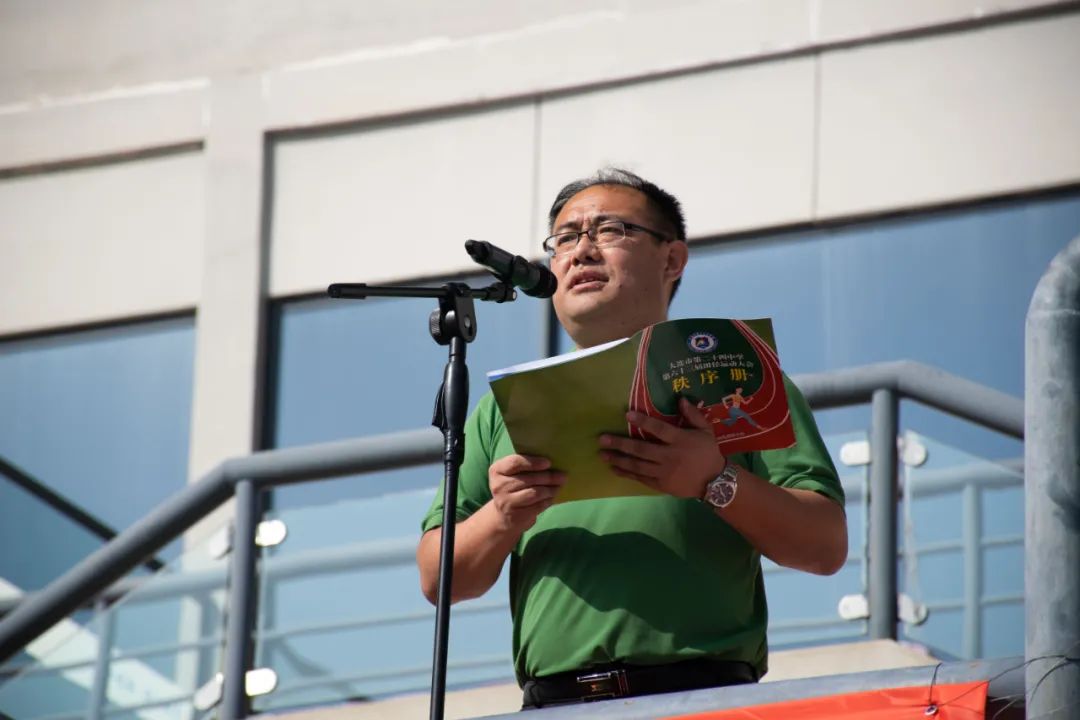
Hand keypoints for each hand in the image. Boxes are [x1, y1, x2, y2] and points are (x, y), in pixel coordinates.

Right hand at [488, 454, 565, 531]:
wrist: (504, 515)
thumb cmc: (513, 487)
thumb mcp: (513, 474)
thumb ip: (526, 465)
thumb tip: (553, 461)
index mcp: (497, 470)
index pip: (515, 462)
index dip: (533, 462)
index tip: (548, 463)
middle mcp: (498, 485)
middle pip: (529, 479)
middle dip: (549, 477)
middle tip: (563, 476)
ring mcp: (506, 502)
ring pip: (535, 493)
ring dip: (551, 489)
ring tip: (559, 486)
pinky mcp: (516, 515)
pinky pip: (538, 506)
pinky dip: (548, 500)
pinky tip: (552, 497)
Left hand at [599, 397, 726, 498]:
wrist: (716, 482)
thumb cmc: (709, 453)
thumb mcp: (706, 431)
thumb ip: (693, 415)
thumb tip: (680, 398)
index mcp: (680, 440)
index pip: (659, 429)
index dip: (643, 421)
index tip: (627, 414)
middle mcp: (670, 456)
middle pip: (641, 449)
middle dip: (620, 444)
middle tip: (602, 440)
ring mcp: (664, 472)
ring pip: (638, 465)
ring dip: (619, 460)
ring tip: (603, 455)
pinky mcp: (661, 485)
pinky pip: (641, 478)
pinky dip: (627, 474)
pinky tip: (614, 469)